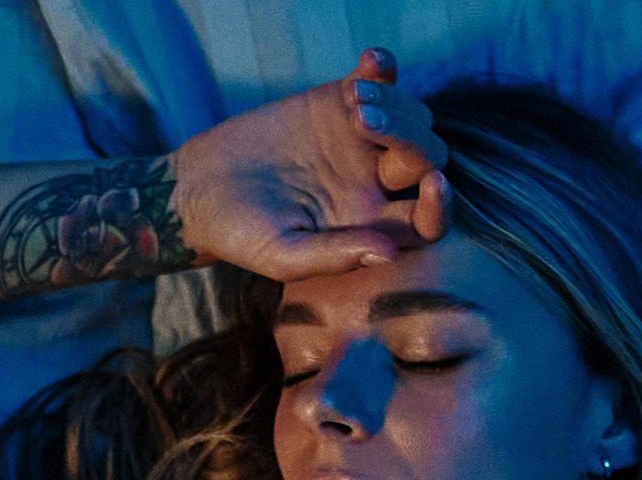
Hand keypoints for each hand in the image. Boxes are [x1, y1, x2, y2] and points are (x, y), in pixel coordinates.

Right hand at [169, 47, 451, 281]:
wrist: (200, 191)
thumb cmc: (239, 234)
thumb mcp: (281, 254)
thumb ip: (332, 255)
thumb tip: (388, 253)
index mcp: (371, 226)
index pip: (427, 220)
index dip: (441, 206)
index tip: (433, 184)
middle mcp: (375, 184)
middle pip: (427, 159)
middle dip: (408, 138)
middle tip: (361, 122)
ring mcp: (360, 142)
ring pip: (411, 117)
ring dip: (392, 105)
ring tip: (350, 103)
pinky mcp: (336, 105)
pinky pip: (378, 81)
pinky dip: (383, 69)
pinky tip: (370, 62)